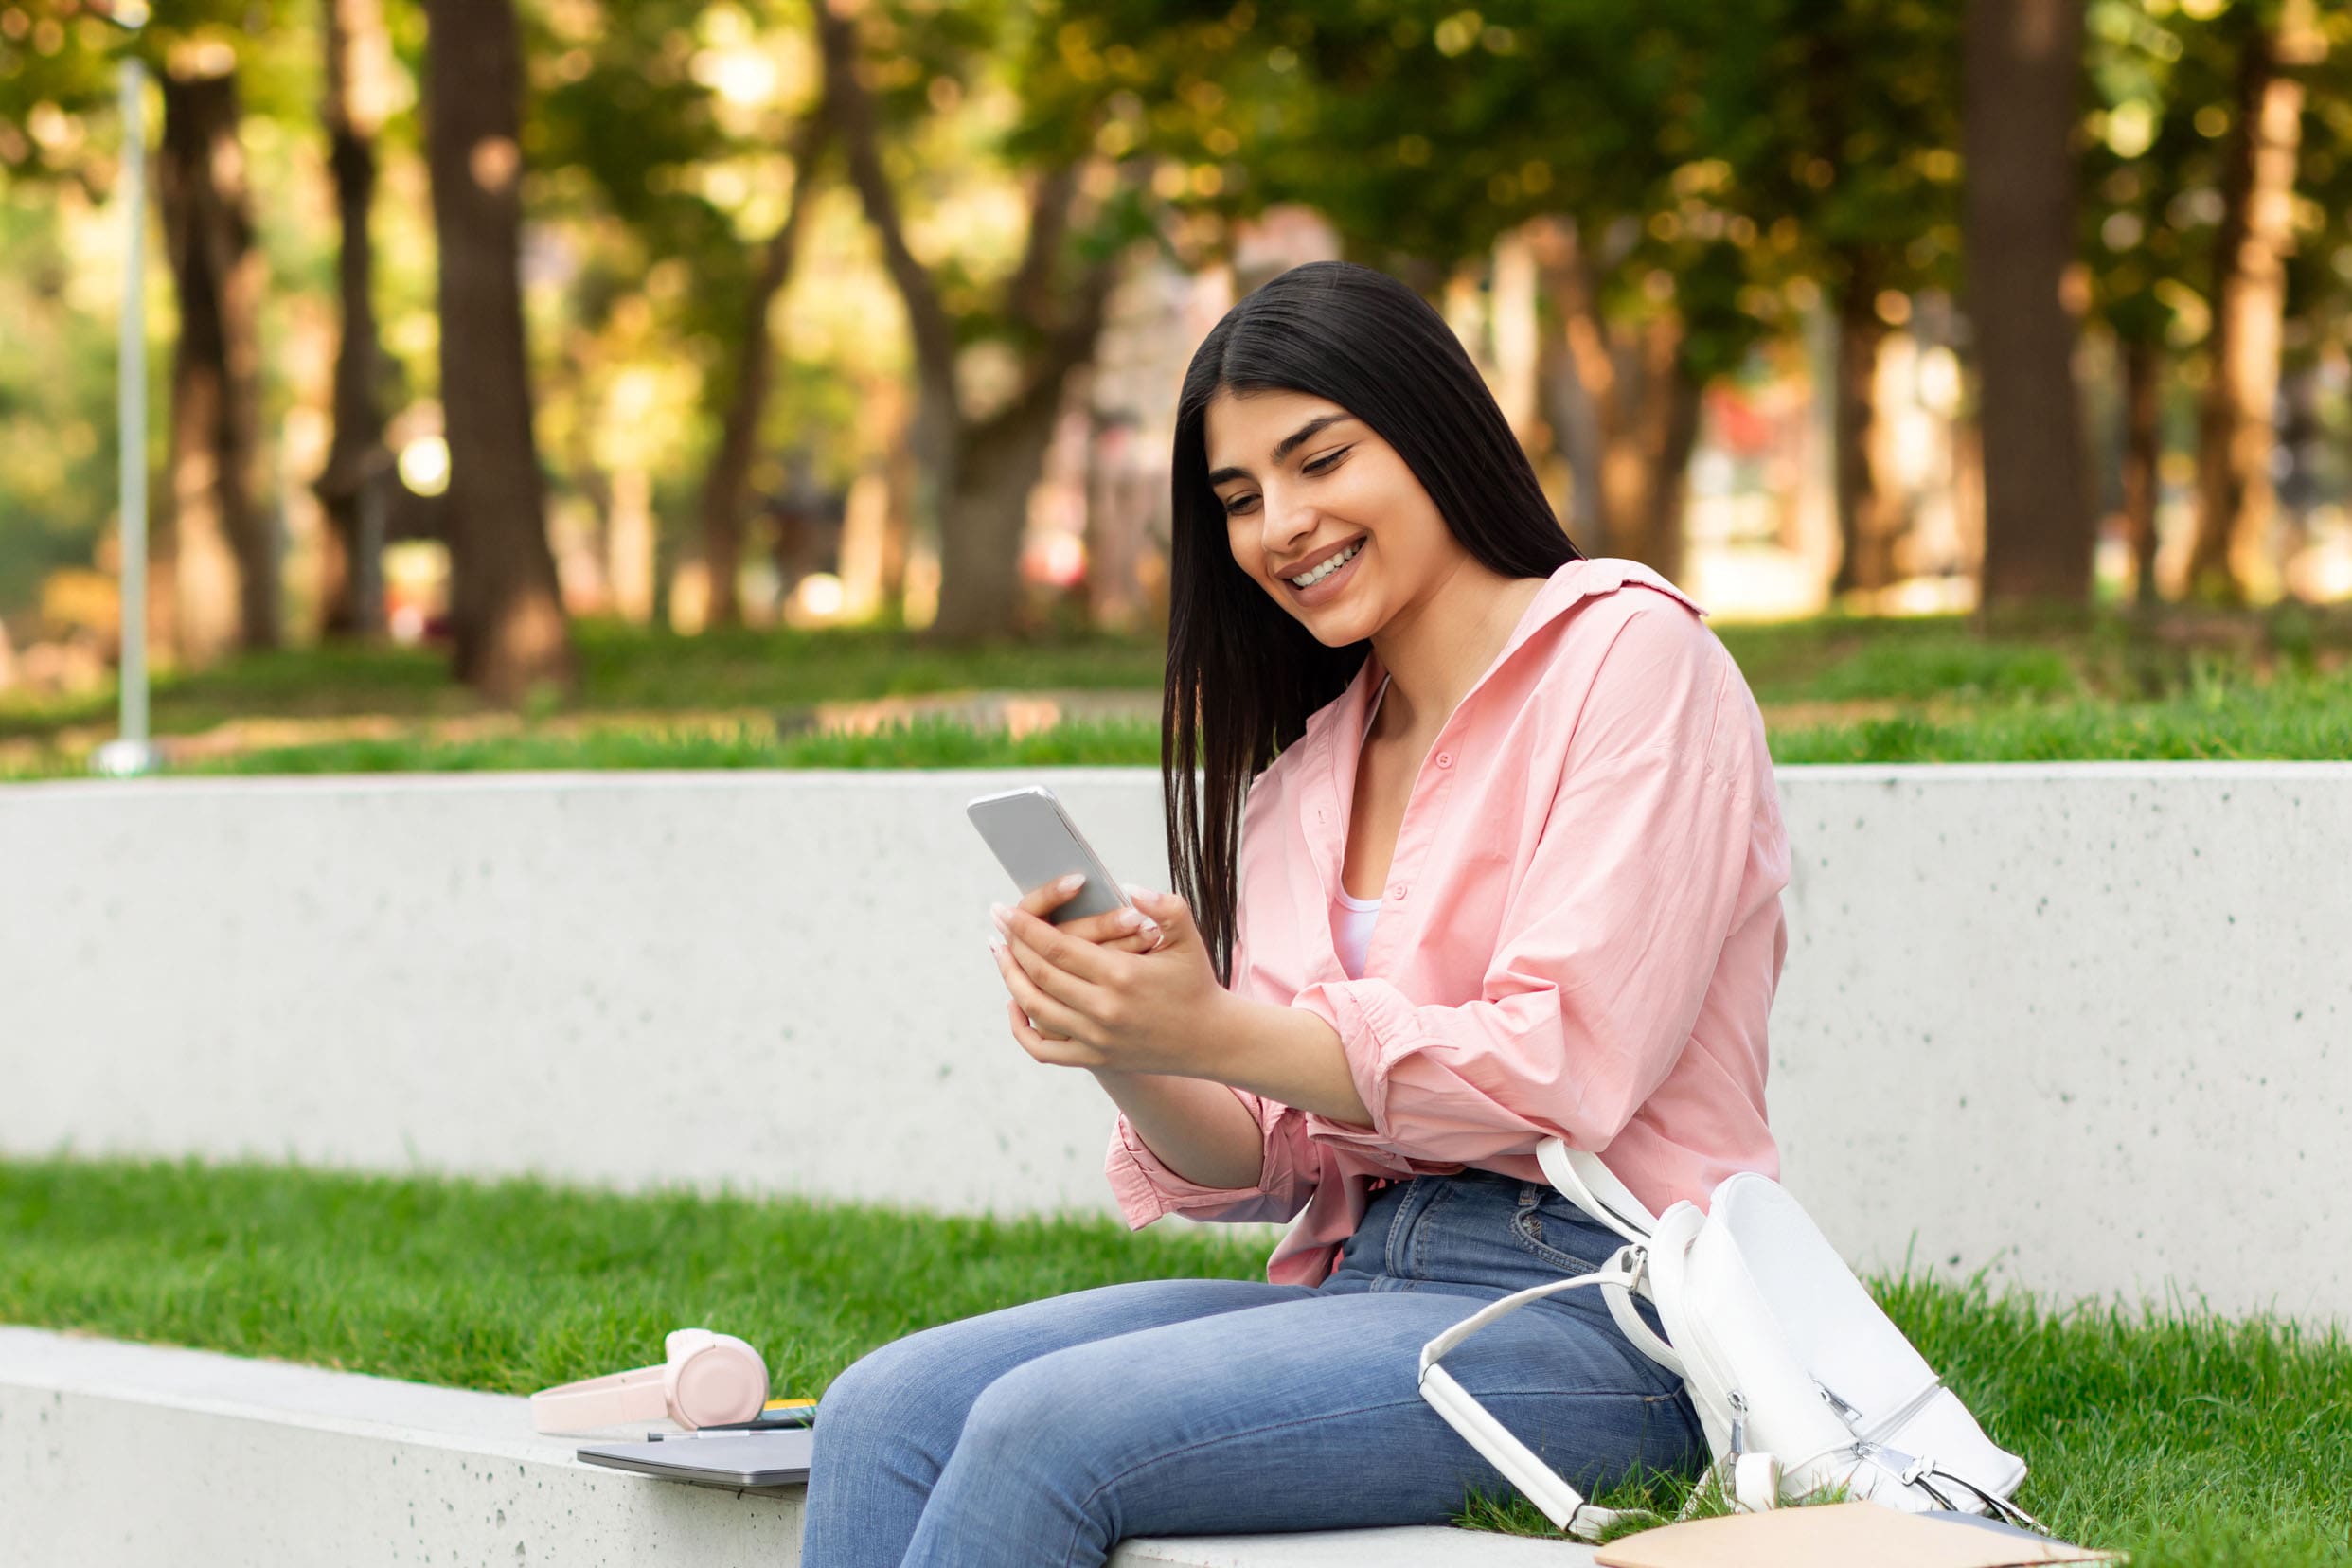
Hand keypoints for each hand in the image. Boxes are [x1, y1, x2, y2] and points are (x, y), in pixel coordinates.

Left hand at [990, 884, 1230, 1076]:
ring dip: (1011, 979)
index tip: (1003, 910)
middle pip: (1039, 975)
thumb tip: (1128, 887)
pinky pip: (1044, 1050)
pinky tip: (1015, 1003)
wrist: (1211, 1039)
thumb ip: (1163, 906)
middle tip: (997, 925)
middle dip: (1012, 946)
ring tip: (1001, 955)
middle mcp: (1103, 1009)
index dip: (1024, 927)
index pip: (1057, 947)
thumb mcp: (1187, 938)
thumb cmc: (1195, 982)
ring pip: (1035, 1007)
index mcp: (1121, 975)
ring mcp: (1096, 1039)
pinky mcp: (1095, 1059)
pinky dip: (1021, 1029)